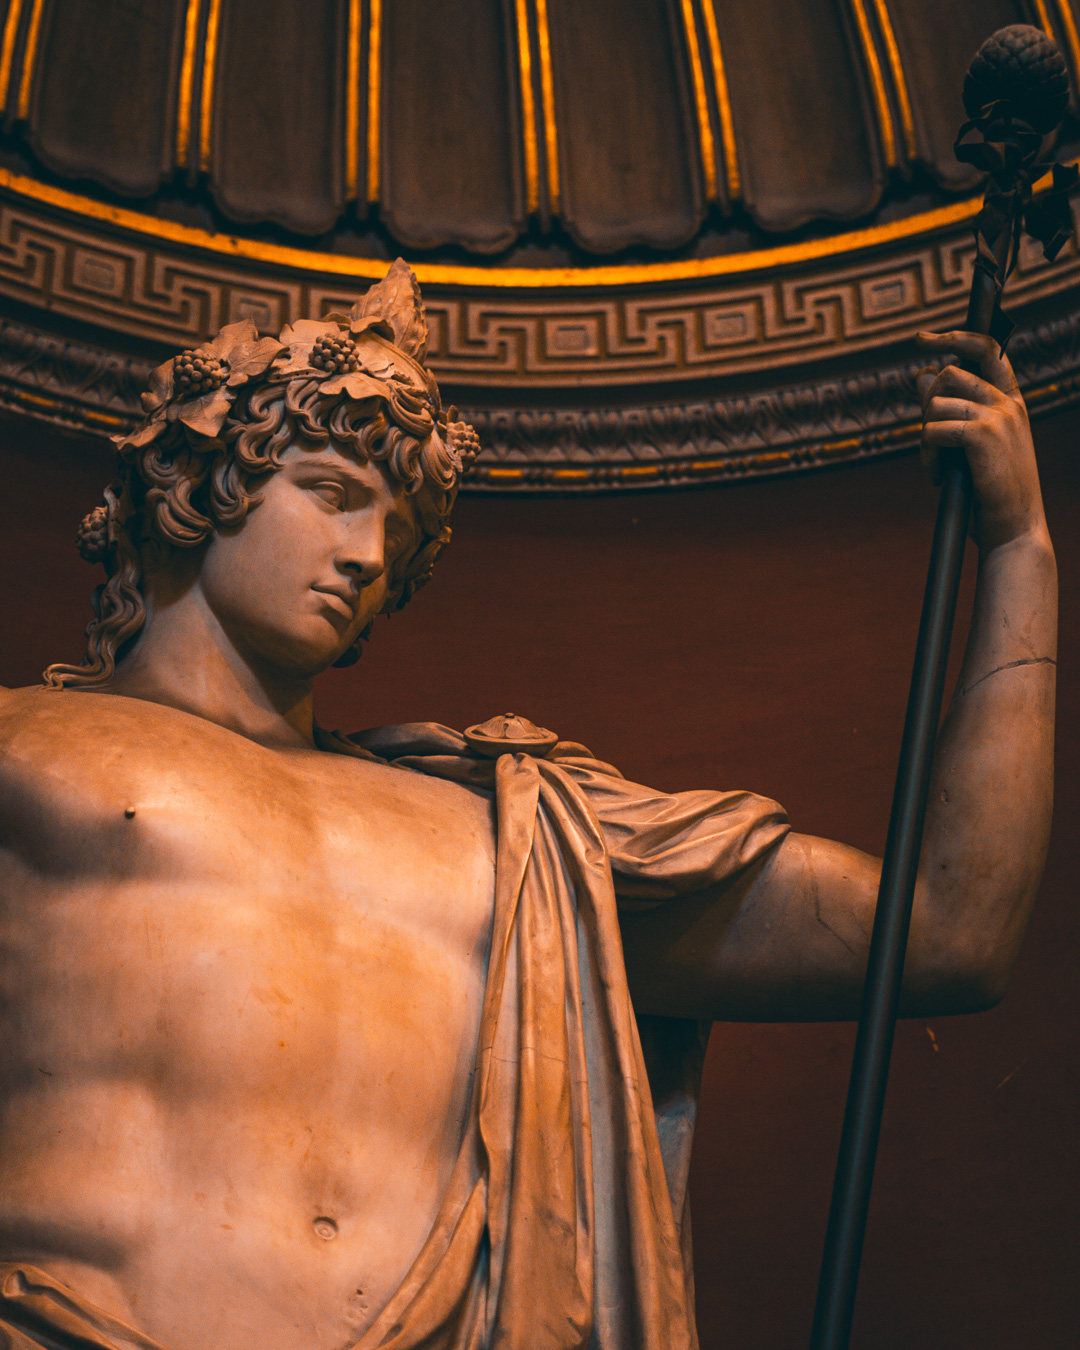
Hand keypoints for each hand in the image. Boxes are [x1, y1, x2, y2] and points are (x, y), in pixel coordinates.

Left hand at [915, 330, 1045, 552]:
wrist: (1015, 530)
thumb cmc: (992, 492)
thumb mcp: (972, 445)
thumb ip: (949, 409)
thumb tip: (919, 375)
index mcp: (1012, 402)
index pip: (987, 351)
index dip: (953, 338)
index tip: (922, 339)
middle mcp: (1009, 403)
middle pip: (948, 374)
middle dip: (925, 405)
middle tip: (929, 440)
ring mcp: (999, 417)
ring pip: (935, 404)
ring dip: (923, 439)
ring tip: (936, 467)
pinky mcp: (984, 436)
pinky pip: (933, 430)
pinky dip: (927, 455)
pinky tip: (938, 477)